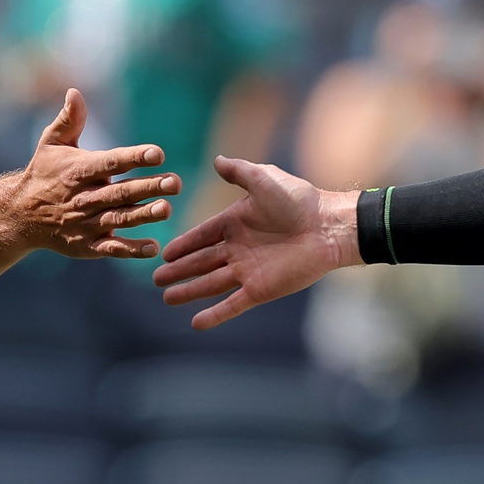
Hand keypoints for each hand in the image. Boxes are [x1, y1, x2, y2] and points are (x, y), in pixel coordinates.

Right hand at [9, 90, 177, 258]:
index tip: (158, 153)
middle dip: (148, 187)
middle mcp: (84, 197)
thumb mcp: (51, 143)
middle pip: (121, 192)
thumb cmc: (44, 172)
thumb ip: (68, 120)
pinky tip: (153, 248)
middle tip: (176, 182)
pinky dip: (131, 249)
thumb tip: (74, 92)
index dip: (133, 157)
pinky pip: (111, 248)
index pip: (110, 162)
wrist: (20, 215)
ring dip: (144, 216)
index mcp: (78, 170)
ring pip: (119, 219)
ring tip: (167, 209)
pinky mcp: (87, 245)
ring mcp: (86, 223)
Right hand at [153, 157, 359, 328]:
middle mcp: (238, 249)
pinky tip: (196, 323)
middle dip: (179, 271)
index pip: (201, 237)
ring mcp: (248, 271)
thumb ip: (239, 172)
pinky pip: (232, 305)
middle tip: (156, 278)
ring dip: (189, 291)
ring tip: (167, 299)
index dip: (183, 246)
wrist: (327, 227)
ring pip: (210, 284)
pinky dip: (215, 315)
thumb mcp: (264, 179)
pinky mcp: (261, 289)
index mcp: (236, 223)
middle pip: (201, 262)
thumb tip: (217, 160)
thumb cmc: (299, 200)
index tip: (164, 254)